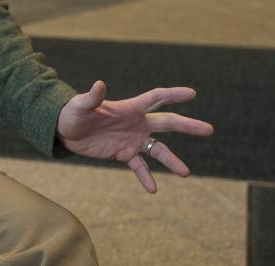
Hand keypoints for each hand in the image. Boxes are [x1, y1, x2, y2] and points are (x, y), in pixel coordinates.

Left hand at [56, 81, 213, 192]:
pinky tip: (153, 189)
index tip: (192, 94)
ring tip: (186, 173)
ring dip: (172, 160)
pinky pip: (139, 167)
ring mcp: (132, 139)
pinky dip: (146, 177)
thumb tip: (99, 84)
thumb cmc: (73, 113)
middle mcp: (136, 123)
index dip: (173, 95)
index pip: (156, 98)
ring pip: (158, 149)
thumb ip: (92, 97)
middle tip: (209, 130)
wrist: (65, 131)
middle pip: (167, 123)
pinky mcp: (124, 154)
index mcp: (129, 107)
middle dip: (188, 126)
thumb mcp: (80, 105)